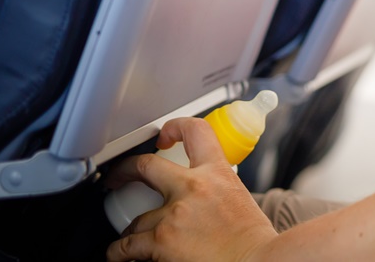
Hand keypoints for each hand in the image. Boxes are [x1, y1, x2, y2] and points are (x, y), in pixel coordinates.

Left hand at [105, 118, 276, 261]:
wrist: (258, 260)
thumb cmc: (253, 239)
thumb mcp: (240, 198)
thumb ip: (217, 190)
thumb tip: (202, 198)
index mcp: (217, 172)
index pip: (196, 132)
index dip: (176, 127)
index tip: (163, 136)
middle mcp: (193, 187)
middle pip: (145, 166)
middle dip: (124, 171)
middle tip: (116, 178)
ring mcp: (174, 214)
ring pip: (135, 219)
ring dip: (130, 230)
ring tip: (128, 239)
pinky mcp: (161, 241)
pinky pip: (127, 246)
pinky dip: (119, 253)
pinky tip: (118, 256)